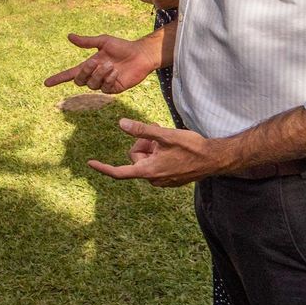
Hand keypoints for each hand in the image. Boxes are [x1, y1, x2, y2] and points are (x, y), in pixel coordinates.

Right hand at [44, 33, 158, 93]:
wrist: (140, 54)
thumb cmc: (123, 46)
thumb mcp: (103, 41)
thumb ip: (86, 42)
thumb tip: (69, 36)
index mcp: (90, 65)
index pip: (70, 74)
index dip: (58, 79)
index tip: (46, 83)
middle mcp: (95, 75)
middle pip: (80, 80)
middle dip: (85, 72)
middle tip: (95, 62)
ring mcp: (104, 83)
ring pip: (92, 84)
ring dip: (99, 74)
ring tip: (110, 66)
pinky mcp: (114, 89)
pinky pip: (105, 87)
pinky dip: (109, 78)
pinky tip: (116, 72)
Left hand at [88, 119, 220, 186]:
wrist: (216, 159)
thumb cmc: (192, 147)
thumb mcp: (165, 135)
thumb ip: (141, 130)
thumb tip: (121, 123)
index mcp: (149, 171)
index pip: (119, 172)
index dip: (103, 168)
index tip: (90, 163)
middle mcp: (153, 179)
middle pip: (135, 158)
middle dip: (142, 144)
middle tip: (157, 134)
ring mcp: (162, 181)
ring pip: (146, 160)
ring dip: (152, 148)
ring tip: (167, 140)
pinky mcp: (170, 179)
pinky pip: (156, 165)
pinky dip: (159, 154)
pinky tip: (172, 148)